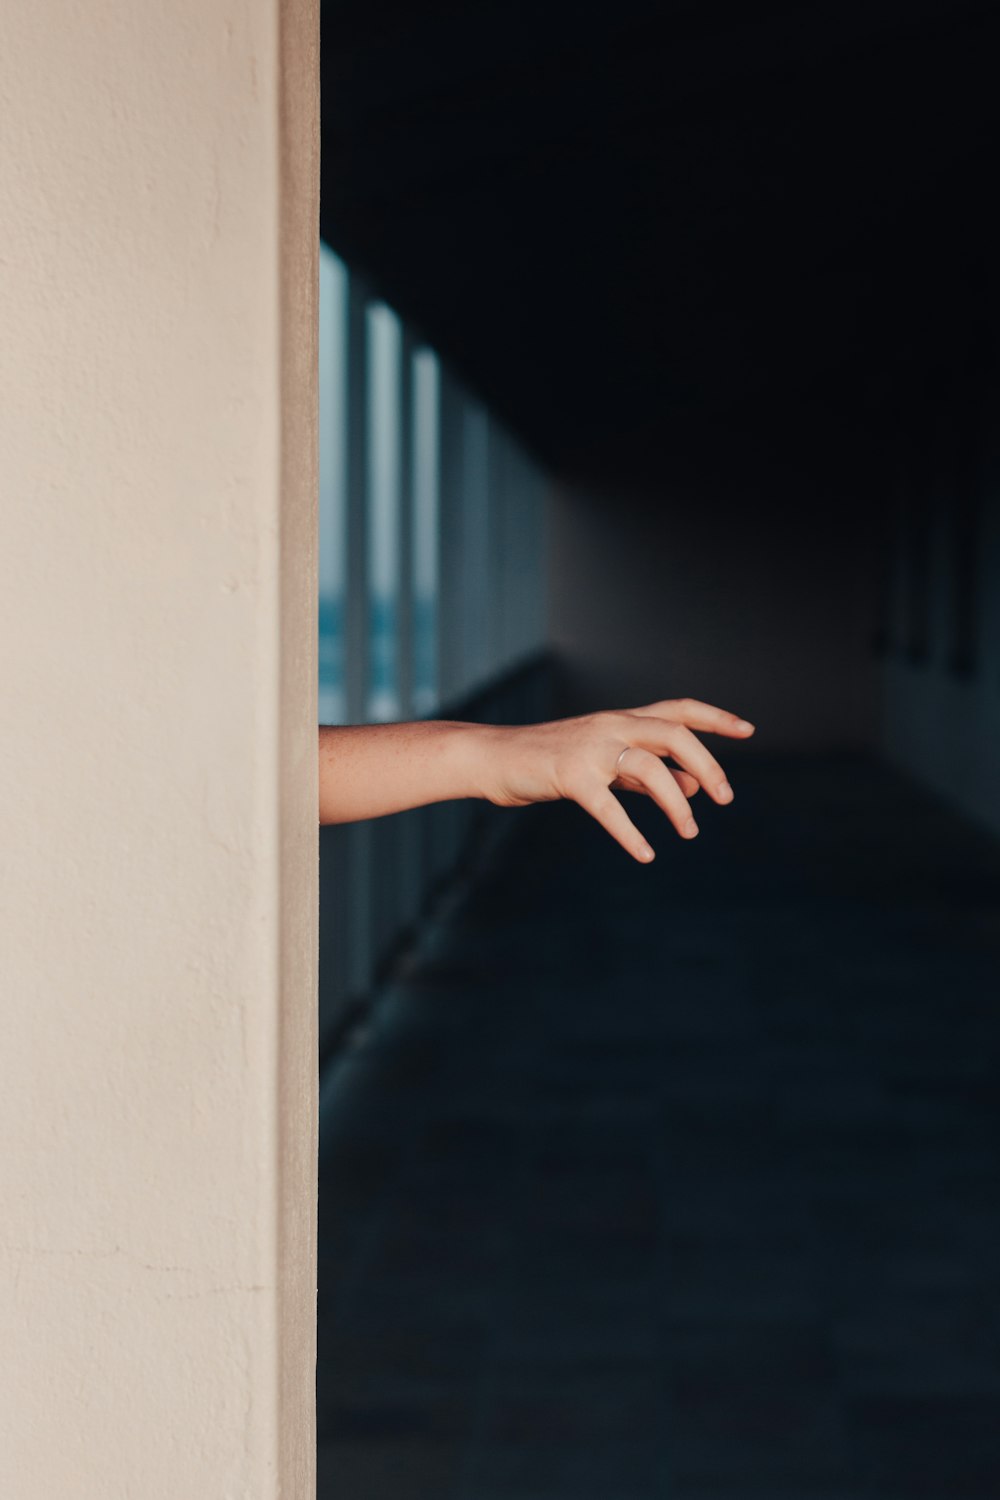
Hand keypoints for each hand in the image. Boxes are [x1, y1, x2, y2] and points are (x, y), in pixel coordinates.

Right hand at [479, 698, 754, 862]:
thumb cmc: (551, 761)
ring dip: (676, 803)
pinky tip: (645, 854)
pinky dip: (630, 833)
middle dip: (708, 765)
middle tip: (726, 798)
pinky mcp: (569, 776)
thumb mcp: (607, 763)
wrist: (494, 758)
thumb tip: (695, 784)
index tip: (750, 730)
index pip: (679, 710)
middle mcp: (611, 727)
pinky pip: (608, 807)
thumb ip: (648, 771)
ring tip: (689, 832)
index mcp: (622, 721)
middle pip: (674, 735)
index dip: (716, 718)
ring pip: (649, 768)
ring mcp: (590, 750)